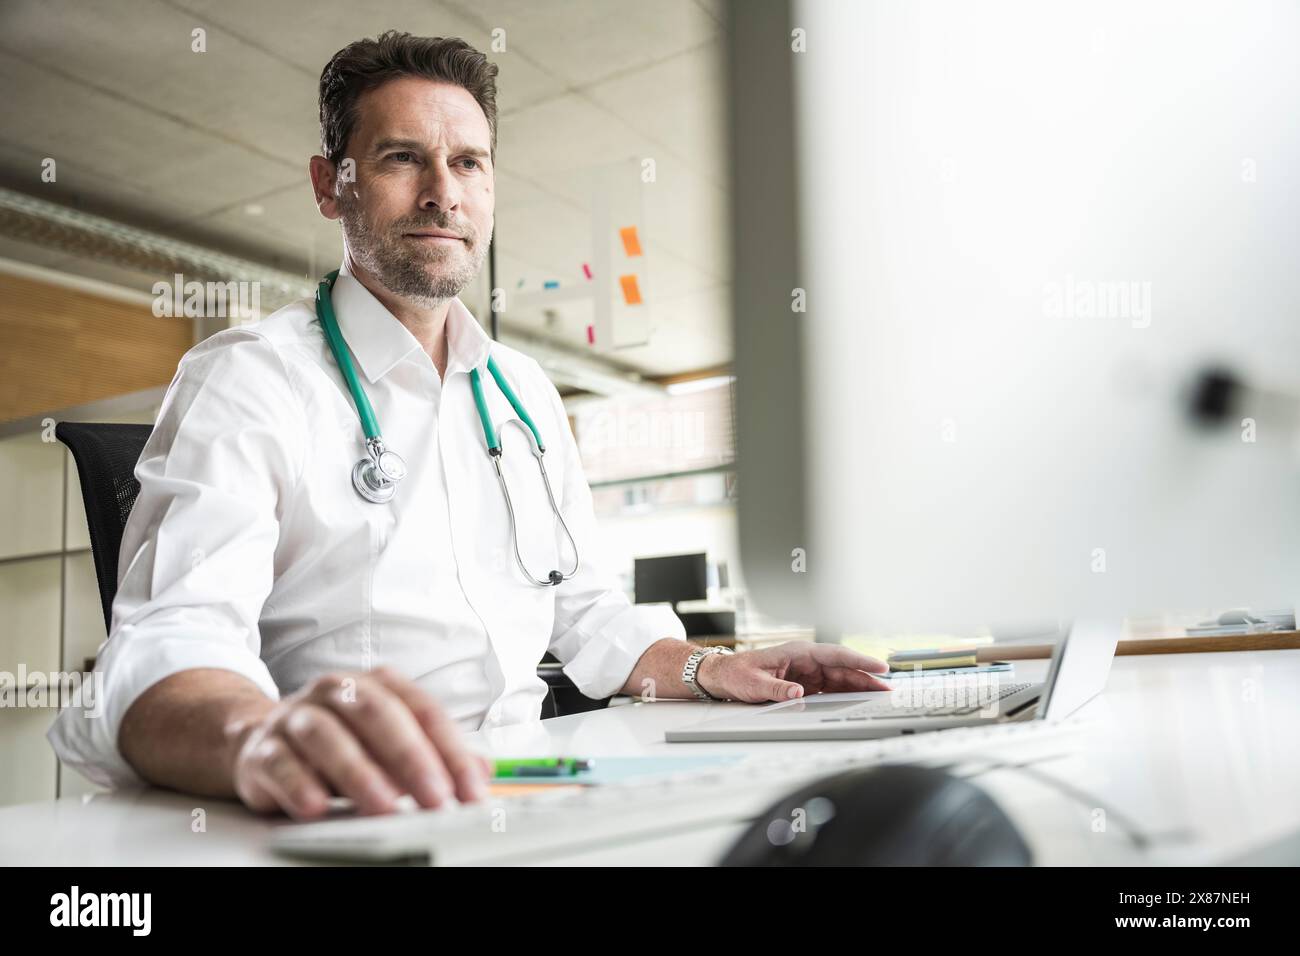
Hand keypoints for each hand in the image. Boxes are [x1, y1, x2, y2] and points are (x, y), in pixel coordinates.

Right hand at [231, 667, 491, 819]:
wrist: (261, 738)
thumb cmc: (341, 740)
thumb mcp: (392, 743)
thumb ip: (436, 754)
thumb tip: (483, 771)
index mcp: (378, 685)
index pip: (423, 710)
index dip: (451, 751)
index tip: (470, 790)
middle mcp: (337, 691)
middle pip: (378, 714)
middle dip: (411, 757)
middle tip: (435, 797)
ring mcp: (297, 716)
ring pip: (326, 735)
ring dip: (358, 772)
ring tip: (384, 806)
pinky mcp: (262, 748)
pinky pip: (279, 762)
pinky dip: (298, 784)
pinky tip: (316, 806)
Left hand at [698, 642, 891, 702]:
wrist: (724, 676)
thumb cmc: (738, 674)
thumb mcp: (755, 684)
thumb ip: (777, 689)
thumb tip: (798, 694)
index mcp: (798, 652)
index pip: (836, 655)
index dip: (860, 660)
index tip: (879, 666)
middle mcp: (807, 660)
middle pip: (843, 668)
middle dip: (867, 677)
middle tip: (889, 688)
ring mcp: (808, 672)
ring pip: (840, 678)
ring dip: (860, 686)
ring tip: (881, 696)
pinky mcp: (806, 684)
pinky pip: (831, 688)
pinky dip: (846, 694)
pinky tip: (859, 701)